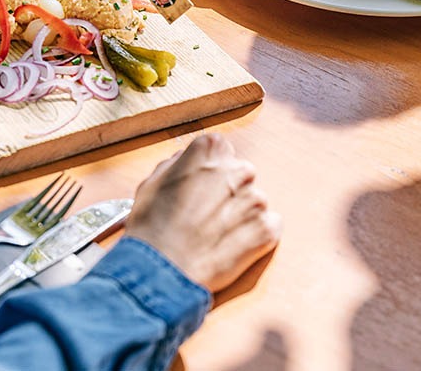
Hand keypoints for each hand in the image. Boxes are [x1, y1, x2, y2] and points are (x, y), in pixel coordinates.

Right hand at [125, 134, 280, 293]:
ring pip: (252, 201)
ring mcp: (255, 200)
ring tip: (214, 234)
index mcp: (210, 150)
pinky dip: (253, 235)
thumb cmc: (152, 227)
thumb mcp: (152, 182)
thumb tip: (189, 163)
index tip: (200, 186)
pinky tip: (229, 245)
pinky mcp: (266, 230)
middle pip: (239, 173)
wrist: (163, 270)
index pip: (219, 149)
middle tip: (205, 214)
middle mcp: (237, 169)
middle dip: (226, 191)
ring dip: (239, 215)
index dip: (208, 170)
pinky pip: (268, 226)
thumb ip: (178, 164)